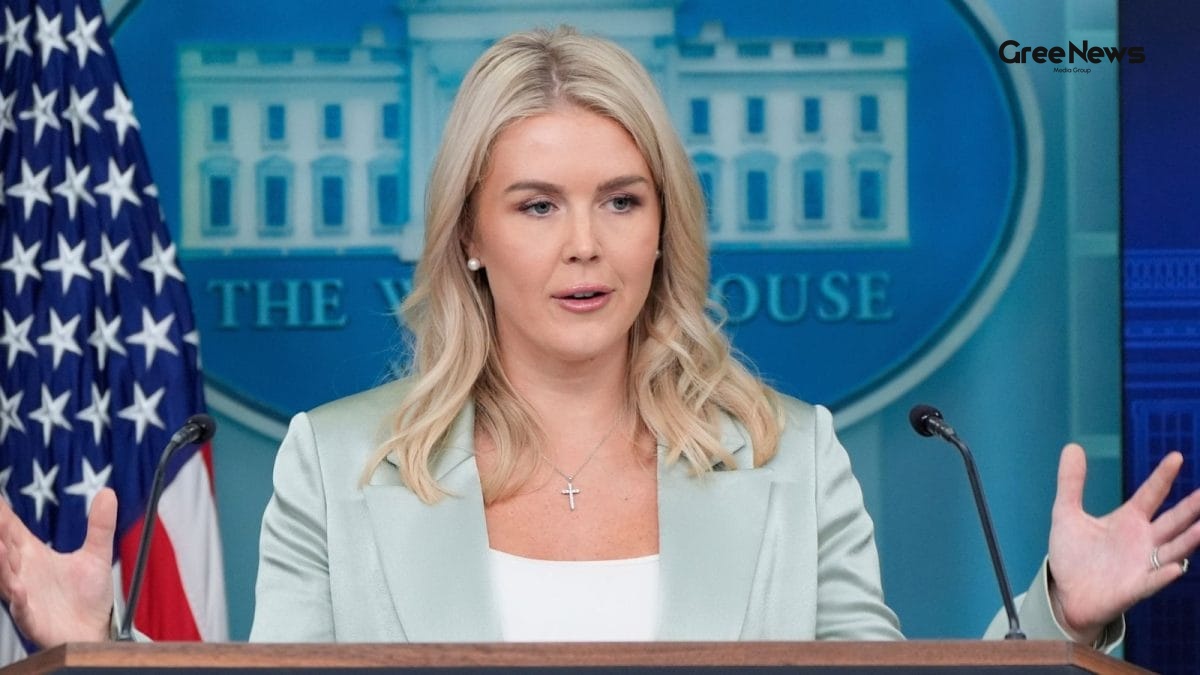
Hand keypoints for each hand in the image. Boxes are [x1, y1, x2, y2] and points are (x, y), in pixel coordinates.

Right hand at [0, 487, 116, 646]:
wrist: (93, 630)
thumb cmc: (88, 596)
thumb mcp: (96, 555)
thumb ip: (100, 525)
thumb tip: (108, 491)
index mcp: (33, 556)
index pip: (12, 531)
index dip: (3, 515)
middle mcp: (23, 573)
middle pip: (4, 551)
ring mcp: (24, 596)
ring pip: (7, 578)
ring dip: (2, 565)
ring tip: (0, 547)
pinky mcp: (32, 618)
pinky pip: (22, 609)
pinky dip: (18, 599)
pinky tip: (17, 589)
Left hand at [1047, 443, 1199, 643]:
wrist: (1066, 593)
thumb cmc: (1073, 555)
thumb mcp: (1066, 513)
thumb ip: (1071, 482)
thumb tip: (1072, 446)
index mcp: (1128, 520)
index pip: (1151, 494)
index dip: (1162, 477)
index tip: (1176, 456)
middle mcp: (1143, 540)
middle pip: (1173, 520)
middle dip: (1191, 508)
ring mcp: (1142, 564)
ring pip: (1173, 549)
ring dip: (1190, 539)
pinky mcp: (1135, 588)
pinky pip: (1153, 581)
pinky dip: (1164, 574)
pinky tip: (1176, 567)